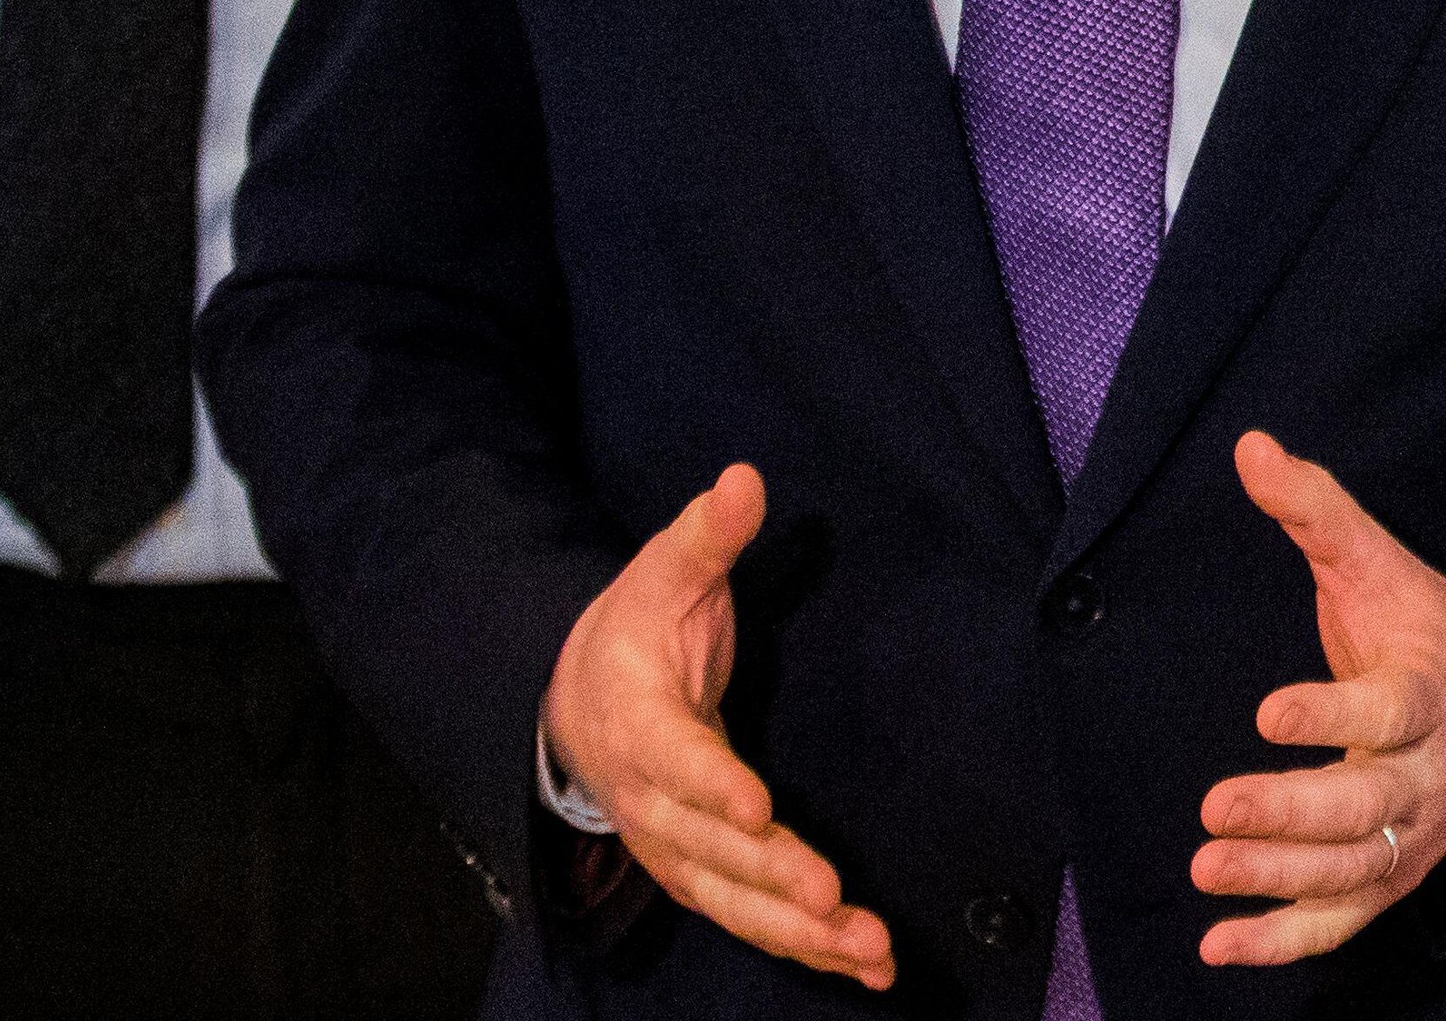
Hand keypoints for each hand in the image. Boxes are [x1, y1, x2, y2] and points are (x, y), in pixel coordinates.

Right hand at [542, 463, 893, 984]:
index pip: (675, 762)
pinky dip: (805, 947)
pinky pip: (749, 918)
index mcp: (638, 724)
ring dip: (798, 933)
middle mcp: (651, 801)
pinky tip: (867, 965)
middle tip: (830, 897)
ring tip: (869, 949)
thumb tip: (745, 479)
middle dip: (769, 877)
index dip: (714, 787)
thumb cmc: (635, 630)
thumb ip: (706, 536)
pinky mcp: (700, 873)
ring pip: (731, 900)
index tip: (760, 807)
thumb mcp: (663, 571)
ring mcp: (673, 847)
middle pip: (708, 849)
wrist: (576, 702)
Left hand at [1194, 430, 1445, 965]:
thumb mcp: (1373, 560)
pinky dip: (1284, 941)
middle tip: (1218, 807)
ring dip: (1278, 877)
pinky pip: (1341, 920)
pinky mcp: (1387, 876)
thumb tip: (1252, 449)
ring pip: (1351, 869)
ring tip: (1208, 867)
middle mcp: (1423, 773)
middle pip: (1364, 805)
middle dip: (1290, 812)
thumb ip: (1313, 508)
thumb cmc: (1418, 630)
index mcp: (1427, 692)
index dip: (1334, 713)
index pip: (1390, 710)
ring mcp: (1408, 833)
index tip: (1272, 709)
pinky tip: (1221, 944)